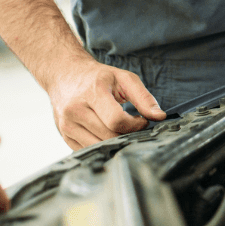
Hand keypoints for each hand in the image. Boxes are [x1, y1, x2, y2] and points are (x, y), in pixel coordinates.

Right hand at [45, 58, 165, 148]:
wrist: (65, 75)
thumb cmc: (98, 77)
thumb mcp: (123, 78)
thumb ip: (143, 97)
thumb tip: (159, 116)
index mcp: (92, 92)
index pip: (116, 120)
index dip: (135, 125)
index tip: (142, 121)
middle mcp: (75, 110)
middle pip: (108, 136)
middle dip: (127, 134)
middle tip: (133, 126)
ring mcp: (67, 125)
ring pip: (99, 147)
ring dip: (115, 142)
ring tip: (120, 129)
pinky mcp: (65, 136)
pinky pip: (89, 150)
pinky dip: (102, 145)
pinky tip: (106, 133)